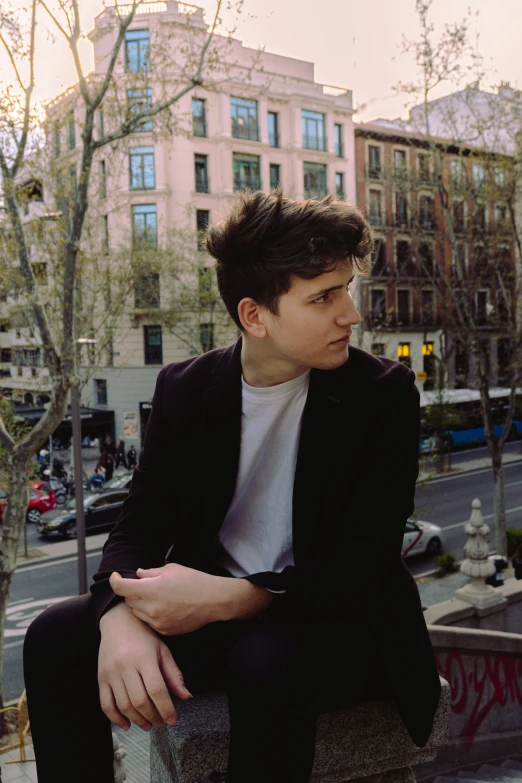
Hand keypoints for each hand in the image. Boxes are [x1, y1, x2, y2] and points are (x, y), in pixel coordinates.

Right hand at [98, 602, 191, 731]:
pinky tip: (127, 724)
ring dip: (137, 720)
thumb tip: (186, 697)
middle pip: (140, 700)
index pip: (156, 689)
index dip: (166, 708)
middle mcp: (126, 665)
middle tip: (161, 723)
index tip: (173, 720)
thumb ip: (174, 674)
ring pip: (124, 705)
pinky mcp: (101, 677)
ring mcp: (111, 672)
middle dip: (153, 716)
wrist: (118, 621)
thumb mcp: (163, 650)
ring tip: (148, 724)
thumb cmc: (144, 635)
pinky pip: (106, 704)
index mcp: (144, 657)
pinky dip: (115, 719)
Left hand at [109, 563, 221, 635]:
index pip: (121, 588)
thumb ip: (150, 572)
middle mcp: (151, 608)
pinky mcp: (164, 631)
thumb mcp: (171, 569)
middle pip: (129, 601)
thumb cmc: (194, 581)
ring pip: (137, 613)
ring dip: (141, 605)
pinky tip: (165, 607)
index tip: (115, 577)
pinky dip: (151, 615)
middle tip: (146, 586)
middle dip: (133, 592)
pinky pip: (149, 622)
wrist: (213, 600)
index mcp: (152, 589)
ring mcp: (157, 622)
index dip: (115, 580)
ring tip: (157, 597)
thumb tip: (138, 575)